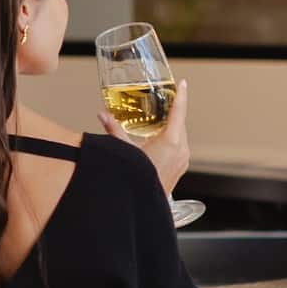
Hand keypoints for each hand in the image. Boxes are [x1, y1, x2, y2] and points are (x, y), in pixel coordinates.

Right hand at [99, 78, 190, 195]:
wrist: (145, 203)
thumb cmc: (138, 178)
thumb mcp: (124, 150)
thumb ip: (114, 130)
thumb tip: (103, 115)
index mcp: (171, 141)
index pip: (179, 111)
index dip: (181, 95)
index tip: (183, 83)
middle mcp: (181, 149)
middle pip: (180, 122)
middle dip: (172, 111)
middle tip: (164, 100)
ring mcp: (183, 159)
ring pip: (180, 134)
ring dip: (171, 126)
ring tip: (159, 119)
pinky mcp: (181, 166)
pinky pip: (179, 146)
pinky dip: (172, 138)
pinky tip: (159, 138)